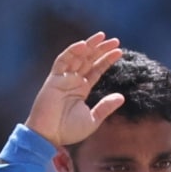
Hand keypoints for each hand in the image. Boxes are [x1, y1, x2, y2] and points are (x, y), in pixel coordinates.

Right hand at [23, 32, 125, 148]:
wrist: (48, 135)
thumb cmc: (68, 131)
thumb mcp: (93, 119)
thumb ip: (106, 107)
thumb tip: (122, 97)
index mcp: (81, 89)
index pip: (96, 69)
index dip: (106, 59)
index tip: (119, 51)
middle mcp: (73, 81)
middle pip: (88, 59)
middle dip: (101, 49)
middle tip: (115, 40)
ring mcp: (63, 78)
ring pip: (77, 56)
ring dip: (89, 46)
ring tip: (102, 37)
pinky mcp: (53, 79)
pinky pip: (62, 61)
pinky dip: (71, 51)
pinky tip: (83, 45)